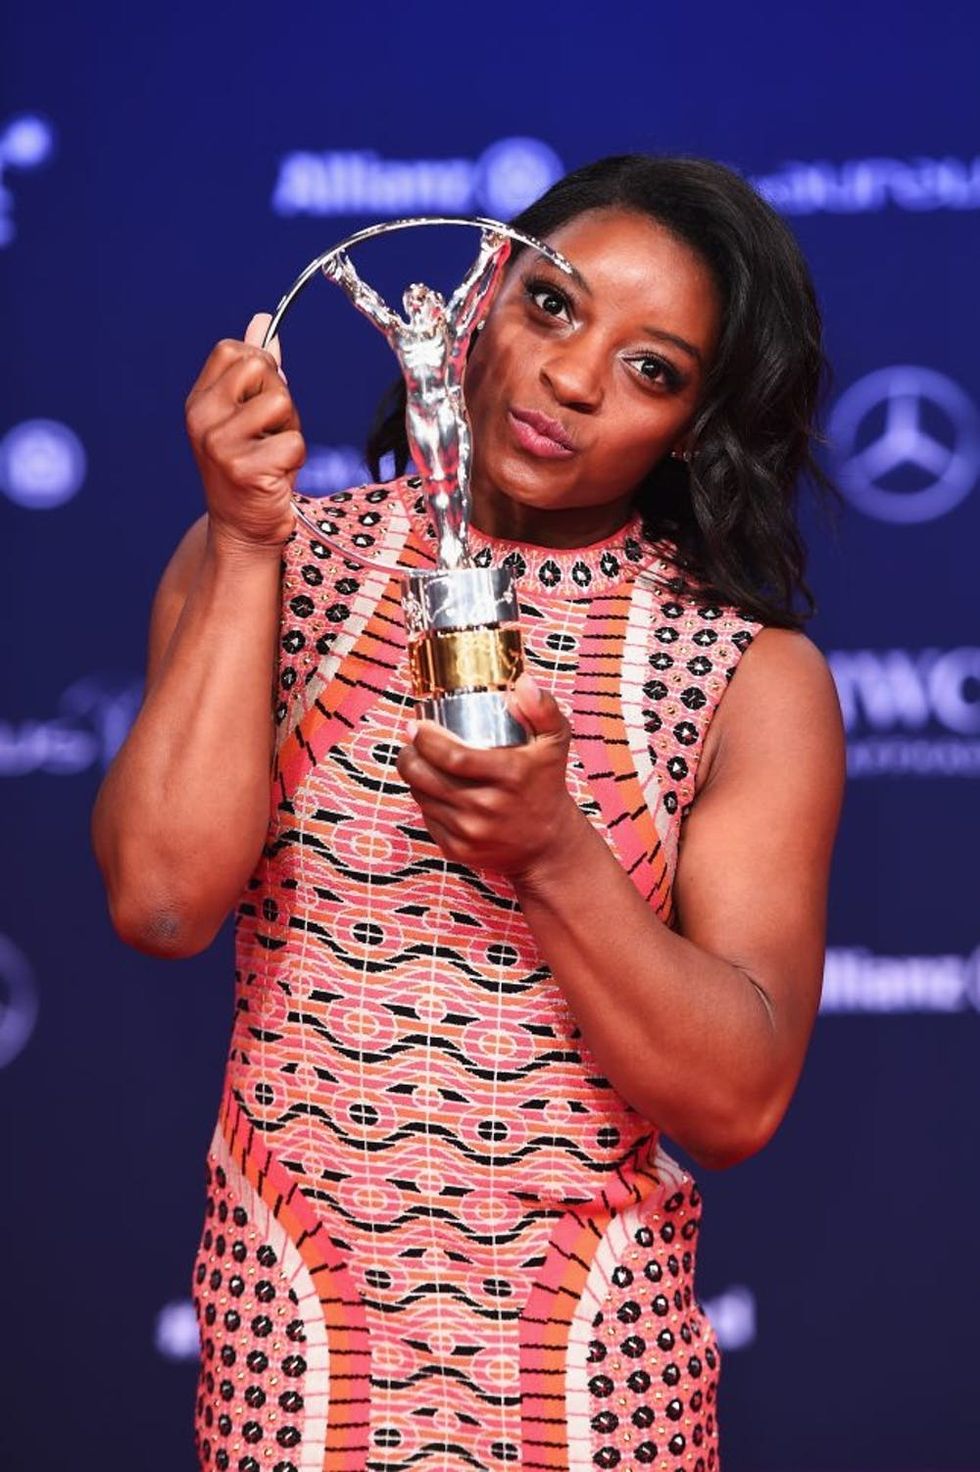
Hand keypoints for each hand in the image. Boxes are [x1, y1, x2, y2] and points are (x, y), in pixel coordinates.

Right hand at [184, 313, 304, 551]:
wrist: (243, 531)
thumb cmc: (251, 470)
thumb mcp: (248, 416)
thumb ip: (256, 372)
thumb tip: (261, 321)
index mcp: (200, 400)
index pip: (235, 351)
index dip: (261, 371)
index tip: (259, 406)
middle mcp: (201, 418)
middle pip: (261, 369)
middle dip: (280, 399)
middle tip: (269, 435)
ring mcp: (219, 444)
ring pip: (281, 402)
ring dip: (290, 430)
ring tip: (273, 455)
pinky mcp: (243, 469)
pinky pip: (293, 442)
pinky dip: (295, 460)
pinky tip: (276, 477)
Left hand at [395, 673, 583, 878]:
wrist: (548, 844)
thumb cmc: (546, 784)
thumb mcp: (554, 742)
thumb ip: (543, 709)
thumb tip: (522, 683)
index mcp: (510, 775)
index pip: (453, 757)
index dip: (426, 740)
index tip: (417, 726)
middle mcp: (489, 807)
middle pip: (428, 778)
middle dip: (409, 756)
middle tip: (410, 742)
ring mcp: (472, 833)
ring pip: (423, 797)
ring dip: (414, 777)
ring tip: (418, 761)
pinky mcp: (459, 851)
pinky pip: (428, 819)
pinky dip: (425, 802)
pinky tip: (433, 790)